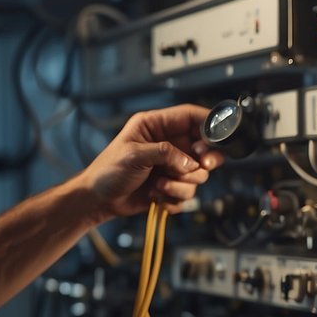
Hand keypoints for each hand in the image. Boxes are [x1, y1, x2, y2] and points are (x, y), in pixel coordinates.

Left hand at [80, 104, 224, 220]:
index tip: (218, 137)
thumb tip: (189, 162)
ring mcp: (171, 166)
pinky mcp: (171, 186)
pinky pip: (187, 193)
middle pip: (203, 148)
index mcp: (156, 126)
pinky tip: (155, 196)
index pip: (190, 116)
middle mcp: (168, 144)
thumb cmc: (107, 171)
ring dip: (180, 185)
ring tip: (158, 186)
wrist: (98, 200)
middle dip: (203, 161)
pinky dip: (174, 198)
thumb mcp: (134, 155)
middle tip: (200, 167)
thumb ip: (165, 153)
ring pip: (198, 175)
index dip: (208, 124)